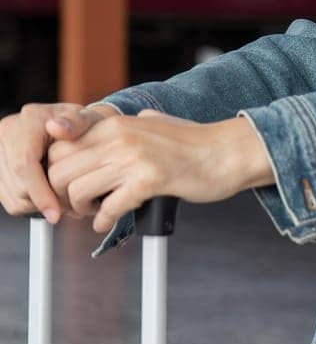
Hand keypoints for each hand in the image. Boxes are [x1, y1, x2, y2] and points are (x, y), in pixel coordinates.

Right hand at [0, 102, 110, 221]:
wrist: (69, 125)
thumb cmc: (81, 125)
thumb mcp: (87, 119)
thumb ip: (77, 123)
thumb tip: (58, 127)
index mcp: (26, 122)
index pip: (23, 164)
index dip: (40, 192)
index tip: (56, 212)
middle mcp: (6, 135)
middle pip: (17, 185)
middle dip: (44, 202)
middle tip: (70, 207)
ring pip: (11, 196)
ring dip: (36, 205)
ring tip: (62, 199)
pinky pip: (8, 198)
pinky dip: (29, 202)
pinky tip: (48, 194)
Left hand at [45, 111, 272, 233]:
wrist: (231, 152)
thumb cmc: (198, 143)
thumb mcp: (159, 123)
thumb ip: (139, 123)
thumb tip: (135, 120)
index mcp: (116, 123)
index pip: (59, 148)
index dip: (56, 173)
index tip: (70, 186)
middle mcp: (119, 137)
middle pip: (59, 172)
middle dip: (62, 196)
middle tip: (78, 206)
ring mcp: (134, 158)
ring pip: (78, 191)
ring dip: (81, 210)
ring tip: (95, 213)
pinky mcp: (150, 181)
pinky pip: (109, 208)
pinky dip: (104, 221)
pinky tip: (110, 222)